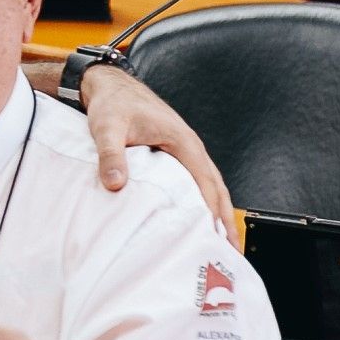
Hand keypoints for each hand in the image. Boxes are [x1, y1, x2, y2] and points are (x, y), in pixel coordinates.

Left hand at [78, 64, 236, 244]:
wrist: (108, 86)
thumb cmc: (112, 104)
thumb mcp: (107, 128)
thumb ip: (111, 155)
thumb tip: (116, 184)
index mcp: (183, 141)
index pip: (205, 182)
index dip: (212, 210)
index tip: (217, 238)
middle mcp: (190, 148)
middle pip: (217, 188)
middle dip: (226, 220)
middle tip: (232, 252)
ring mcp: (185, 152)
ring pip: (210, 187)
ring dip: (218, 214)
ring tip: (223, 246)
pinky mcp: (175, 156)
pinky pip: (196, 183)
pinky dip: (204, 204)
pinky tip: (199, 223)